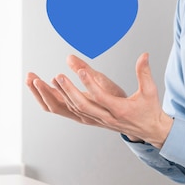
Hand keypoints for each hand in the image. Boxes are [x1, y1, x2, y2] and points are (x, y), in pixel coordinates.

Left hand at [26, 53, 172, 147]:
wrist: (148, 130)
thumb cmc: (148, 110)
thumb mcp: (150, 90)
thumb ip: (145, 72)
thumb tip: (144, 55)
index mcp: (117, 110)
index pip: (99, 97)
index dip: (89, 84)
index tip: (81, 70)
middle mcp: (102, 117)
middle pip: (78, 105)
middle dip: (64, 90)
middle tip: (56, 75)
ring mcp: (92, 118)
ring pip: (67, 108)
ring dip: (50, 94)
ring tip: (35, 78)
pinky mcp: (87, 117)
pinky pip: (65, 109)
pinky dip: (52, 98)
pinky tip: (42, 86)